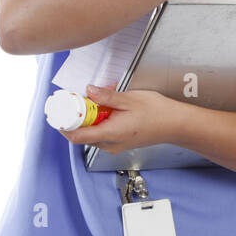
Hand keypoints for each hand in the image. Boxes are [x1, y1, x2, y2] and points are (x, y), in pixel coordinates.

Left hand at [54, 86, 184, 153]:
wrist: (176, 124)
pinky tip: (108, 108)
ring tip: (95, 101)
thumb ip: (106, 96)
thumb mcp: (130, 98)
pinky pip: (102, 133)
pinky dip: (99, 121)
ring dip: (89, 119)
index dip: (63, 124)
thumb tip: (89, 91)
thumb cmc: (157, 113)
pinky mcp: (120, 142)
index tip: (60, 110)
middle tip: (76, 100)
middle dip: (76, 118)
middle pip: (82, 134)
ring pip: (92, 134)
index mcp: (110, 133)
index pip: (76, 135)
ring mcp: (115, 145)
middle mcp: (110, 144)